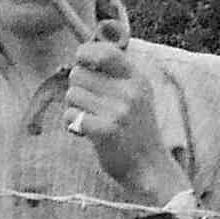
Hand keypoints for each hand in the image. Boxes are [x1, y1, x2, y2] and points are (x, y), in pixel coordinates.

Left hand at [63, 41, 181, 198]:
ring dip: (73, 108)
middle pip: (78, 73)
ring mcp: (118, 111)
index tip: (81, 62)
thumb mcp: (136, 95)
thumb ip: (115, 74)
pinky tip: (83, 132)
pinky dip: (71, 124)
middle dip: (76, 88)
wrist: (148, 167)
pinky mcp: (105, 131)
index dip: (84, 54)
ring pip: (72, 94)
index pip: (104, 51)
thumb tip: (80, 54)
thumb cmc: (135, 130)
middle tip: (89, 105)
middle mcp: (129, 92)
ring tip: (90, 119)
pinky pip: (70, 115)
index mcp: (136, 79)